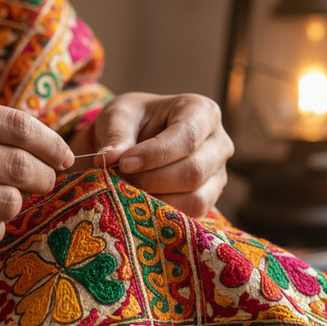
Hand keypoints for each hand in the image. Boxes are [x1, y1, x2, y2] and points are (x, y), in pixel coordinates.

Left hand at [86, 92, 232, 217]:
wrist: (139, 137)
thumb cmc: (134, 121)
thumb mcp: (119, 116)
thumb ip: (116, 135)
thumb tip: (108, 159)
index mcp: (202, 112)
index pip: (187, 137)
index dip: (155, 155)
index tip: (124, 163)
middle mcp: (219, 143)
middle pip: (194, 171)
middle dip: (152, 180)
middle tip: (121, 180)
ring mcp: (218, 173)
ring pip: (196, 198)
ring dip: (157, 200)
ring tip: (130, 191)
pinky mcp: (210, 197)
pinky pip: (192, 213)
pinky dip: (164, 213)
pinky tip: (142, 202)